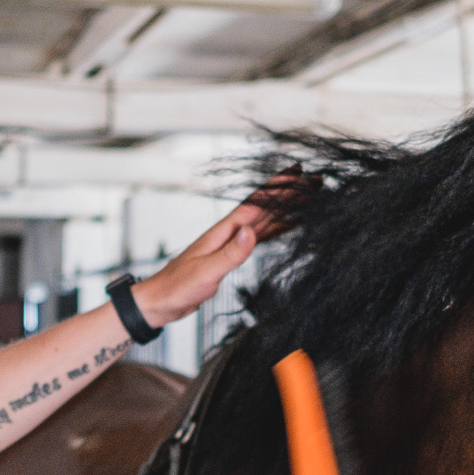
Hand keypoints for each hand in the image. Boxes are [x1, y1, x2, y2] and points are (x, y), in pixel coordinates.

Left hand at [131, 171, 304, 327]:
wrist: (160, 301)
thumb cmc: (177, 287)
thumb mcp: (206, 272)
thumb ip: (230, 253)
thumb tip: (251, 232)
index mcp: (223, 232)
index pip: (256, 204)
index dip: (277, 188)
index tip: (297, 173)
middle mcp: (228, 233)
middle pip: (264, 208)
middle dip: (289, 193)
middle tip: (313, 181)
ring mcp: (230, 243)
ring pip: (265, 220)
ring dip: (285, 208)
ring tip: (307, 198)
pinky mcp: (230, 256)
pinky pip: (260, 237)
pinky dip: (277, 229)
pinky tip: (289, 226)